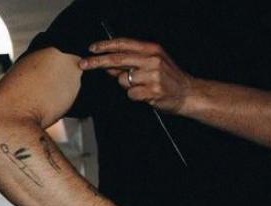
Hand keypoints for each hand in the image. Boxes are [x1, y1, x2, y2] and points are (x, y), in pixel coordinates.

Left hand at [79, 38, 197, 113]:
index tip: (91, 48)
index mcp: (151, 50)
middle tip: (83, 64)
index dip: (106, 45)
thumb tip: (107, 64)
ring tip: (142, 86)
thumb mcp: (150, 65)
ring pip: (123, 80)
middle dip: (97, 61)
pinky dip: (134, 96)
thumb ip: (128, 64)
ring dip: (126, 85)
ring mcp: (153, 75)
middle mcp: (152, 59)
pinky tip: (146, 94)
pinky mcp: (153, 90)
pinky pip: (131, 94)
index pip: (124, 44)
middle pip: (118, 59)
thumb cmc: (167, 78)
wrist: (188, 93)